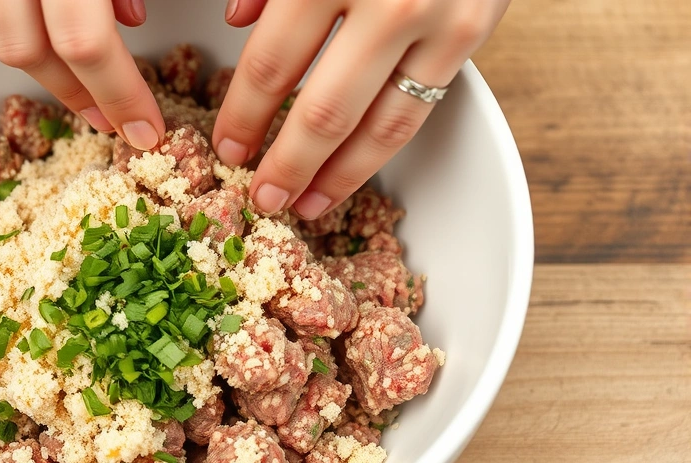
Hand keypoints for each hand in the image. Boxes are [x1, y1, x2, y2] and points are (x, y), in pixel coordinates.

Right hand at [0, 0, 163, 149]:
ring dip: (40, 58)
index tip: (146, 129)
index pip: (85, 44)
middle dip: (76, 92)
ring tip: (80, 67)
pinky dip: (4, 17)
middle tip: (111, 116)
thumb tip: (132, 17)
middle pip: (27, 50)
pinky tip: (40, 16)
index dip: (118, 95)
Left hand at [214, 0, 509, 217]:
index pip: (273, 63)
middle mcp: (383, 2)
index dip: (243, 114)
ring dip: (332, 177)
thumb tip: (237, 22)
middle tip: (260, 197)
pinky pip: (415, 111)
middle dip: (284, 164)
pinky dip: (377, 155)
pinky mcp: (470, 35)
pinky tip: (349, 179)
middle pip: (320, 110)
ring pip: (373, 125)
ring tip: (301, 207)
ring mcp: (432, 22)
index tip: (227, 147)